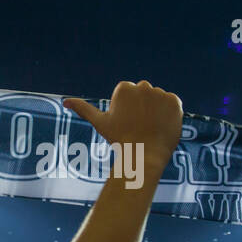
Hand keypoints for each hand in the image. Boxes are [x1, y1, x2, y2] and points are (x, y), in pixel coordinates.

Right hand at [63, 80, 182, 176]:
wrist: (144, 155)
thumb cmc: (119, 139)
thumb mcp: (100, 123)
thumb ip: (83, 108)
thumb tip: (65, 101)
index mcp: (125, 87)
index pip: (130, 94)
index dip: (129, 110)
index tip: (128, 122)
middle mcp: (143, 86)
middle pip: (145, 95)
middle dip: (143, 108)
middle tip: (139, 126)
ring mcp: (160, 93)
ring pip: (158, 100)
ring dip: (156, 110)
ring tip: (150, 127)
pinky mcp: (175, 101)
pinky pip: (172, 104)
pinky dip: (169, 114)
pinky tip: (161, 125)